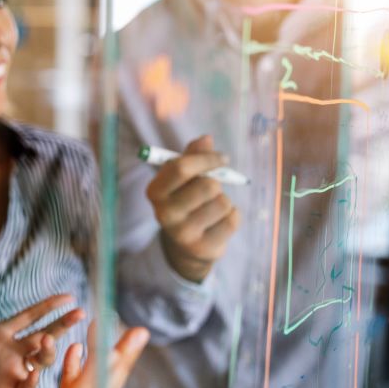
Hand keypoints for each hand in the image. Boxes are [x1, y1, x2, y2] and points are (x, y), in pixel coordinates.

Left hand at [0, 287, 84, 387]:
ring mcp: (13, 371)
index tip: (68, 297)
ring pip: (41, 359)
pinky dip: (33, 380)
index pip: (30, 316)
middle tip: (80, 314)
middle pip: (43, 334)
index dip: (49, 306)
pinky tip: (32, 375)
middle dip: (62, 324)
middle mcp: (12, 350)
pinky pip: (28, 385)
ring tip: (46, 342)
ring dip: (48, 350)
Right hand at [145, 134, 239, 281]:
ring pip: (223, 202)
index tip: (223, 158)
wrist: (185, 246)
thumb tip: (206, 138)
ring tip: (213, 207)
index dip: (207, 159)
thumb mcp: (183, 177)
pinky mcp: (202, 248)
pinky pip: (232, 220)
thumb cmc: (186, 200)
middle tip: (214, 187)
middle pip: (208, 186)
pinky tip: (220, 221)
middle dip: (217, 183)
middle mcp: (164, 214)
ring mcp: (182, 234)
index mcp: (155, 191)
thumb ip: (192, 155)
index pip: (181, 167)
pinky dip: (233, 215)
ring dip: (224, 200)